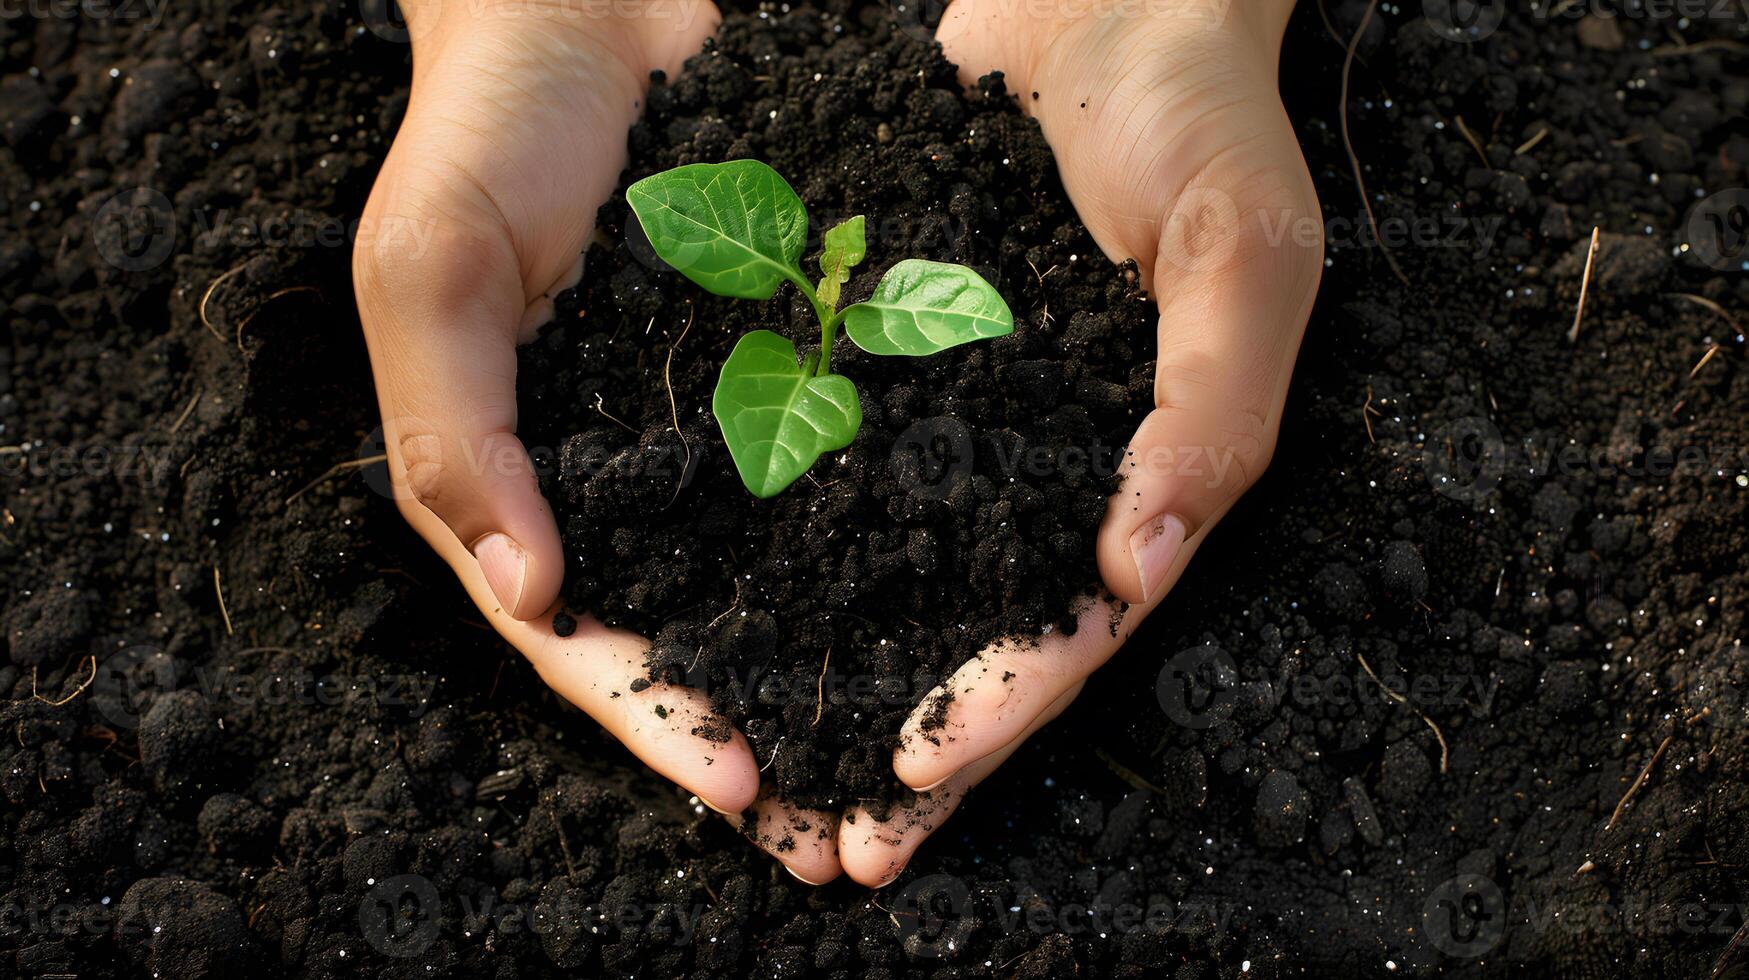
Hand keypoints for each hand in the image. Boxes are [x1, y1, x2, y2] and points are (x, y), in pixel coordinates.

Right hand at [353, 0, 844, 882]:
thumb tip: (531, 594)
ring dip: (842, 680)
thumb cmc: (490, 130)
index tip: (739, 790)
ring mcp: (724, 432)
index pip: (588, 638)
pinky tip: (960, 612)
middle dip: (765, 745)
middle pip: (701, 641)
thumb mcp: (431, 274)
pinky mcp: (802, 370)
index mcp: (529, 486)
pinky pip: (856, 476)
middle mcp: (636, 480)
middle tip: (842, 849)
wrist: (595, 0)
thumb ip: (457, 435)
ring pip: (786, 585)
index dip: (655, 721)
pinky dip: (898, 551)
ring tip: (916, 780)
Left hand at [832, 0, 1322, 885]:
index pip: (1073, 625)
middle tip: (838, 850)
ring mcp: (954, 418)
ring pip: (891, 577)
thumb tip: (1136, 572)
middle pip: (973, 636)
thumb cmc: (1193, 112)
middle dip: (915, 748)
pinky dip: (779, 543)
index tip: (921, 776)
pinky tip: (713, 608)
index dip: (1006, 707)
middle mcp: (1035, 467)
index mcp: (1131, 472)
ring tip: (764, 779)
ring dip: (835, 678)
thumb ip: (1213, 409)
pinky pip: (825, 465)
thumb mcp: (1243, 251)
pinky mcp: (881, 356)